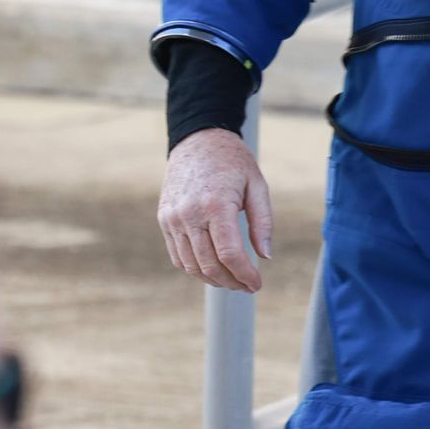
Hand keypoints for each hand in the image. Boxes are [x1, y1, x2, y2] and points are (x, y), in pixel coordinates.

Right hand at [157, 128, 272, 290]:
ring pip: (191, 264)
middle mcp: (189, 214)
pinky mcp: (164, 220)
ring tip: (233, 281)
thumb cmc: (233, 162)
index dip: (244, 274)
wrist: (198, 141)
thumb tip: (265, 257)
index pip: (229, 253)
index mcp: (215, 204)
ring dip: (212, 279)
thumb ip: (262, 222)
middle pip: (209, 264)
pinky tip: (213, 269)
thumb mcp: (257, 185)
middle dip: (231, 281)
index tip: (257, 285)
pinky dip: (194, 268)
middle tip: (248, 287)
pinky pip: (177, 255)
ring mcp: (172, 218)